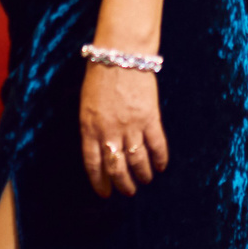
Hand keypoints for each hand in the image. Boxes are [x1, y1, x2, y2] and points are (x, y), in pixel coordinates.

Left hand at [79, 62, 168, 197]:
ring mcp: (130, 126)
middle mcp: (109, 132)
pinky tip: (161, 167)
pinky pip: (156, 145)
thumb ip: (92, 128)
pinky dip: (160, 158)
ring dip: (142, 175)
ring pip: (137, 161)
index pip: (93, 164)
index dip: (99, 182)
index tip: (105, 194)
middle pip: (116, 167)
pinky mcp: (149, 118)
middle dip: (123, 184)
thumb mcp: (86, 105)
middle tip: (128, 192)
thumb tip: (100, 149)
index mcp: (90, 128)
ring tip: (145, 180)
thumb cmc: (100, 76)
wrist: (120, 55)